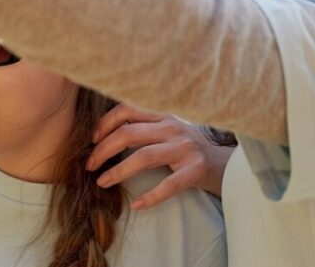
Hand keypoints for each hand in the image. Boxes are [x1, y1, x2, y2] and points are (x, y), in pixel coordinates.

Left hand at [87, 103, 232, 208]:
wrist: (224, 163)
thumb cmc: (187, 147)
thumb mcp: (167, 128)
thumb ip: (144, 125)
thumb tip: (105, 132)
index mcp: (163, 115)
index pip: (127, 109)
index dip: (105, 123)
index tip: (93, 140)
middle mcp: (172, 128)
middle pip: (129, 133)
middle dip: (104, 149)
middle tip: (90, 165)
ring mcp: (184, 149)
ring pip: (144, 156)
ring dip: (118, 171)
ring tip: (102, 182)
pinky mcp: (194, 170)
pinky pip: (168, 185)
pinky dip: (150, 196)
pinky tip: (136, 205)